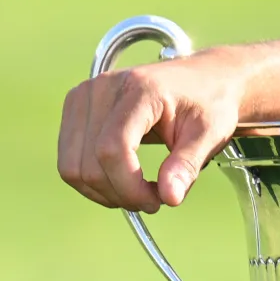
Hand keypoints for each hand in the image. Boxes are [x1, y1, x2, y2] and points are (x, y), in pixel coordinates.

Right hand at [57, 50, 246, 212]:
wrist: (203, 79)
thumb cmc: (209, 103)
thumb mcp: (209, 135)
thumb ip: (187, 165)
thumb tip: (169, 198)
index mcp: (141, 89)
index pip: (113, 148)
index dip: (130, 187)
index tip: (158, 201)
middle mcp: (104, 87)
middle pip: (90, 163)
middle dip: (120, 194)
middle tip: (153, 200)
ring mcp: (84, 95)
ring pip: (72, 167)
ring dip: (103, 192)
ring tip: (137, 191)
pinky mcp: (76, 107)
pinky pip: (70, 160)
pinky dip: (92, 181)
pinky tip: (121, 180)